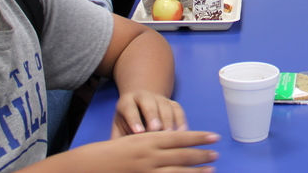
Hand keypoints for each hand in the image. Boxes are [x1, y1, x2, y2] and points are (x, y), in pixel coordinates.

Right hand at [72, 129, 218, 172]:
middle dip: (201, 155)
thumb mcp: (135, 139)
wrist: (91, 165)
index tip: (214, 137)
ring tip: (211, 170)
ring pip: (178, 172)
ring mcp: (146, 171)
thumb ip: (155, 140)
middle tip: (217, 154)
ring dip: (196, 171)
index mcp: (149, 139)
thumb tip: (176, 139)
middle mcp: (150, 155)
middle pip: (182, 155)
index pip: (180, 137)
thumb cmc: (115, 151)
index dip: (199, 137)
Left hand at [112, 90, 186, 137]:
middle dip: (152, 116)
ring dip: (168, 119)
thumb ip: (119, 138)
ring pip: (165, 105)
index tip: (138, 132)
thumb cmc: (127, 123)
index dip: (134, 119)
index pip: (129, 108)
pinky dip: (180, 119)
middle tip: (155, 129)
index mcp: (126, 101)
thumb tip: (117, 154)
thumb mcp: (119, 128)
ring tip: (169, 133)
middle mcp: (143, 96)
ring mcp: (159, 98)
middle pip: (148, 103)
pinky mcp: (171, 102)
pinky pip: (178, 108)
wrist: (138, 106)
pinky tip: (182, 132)